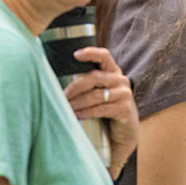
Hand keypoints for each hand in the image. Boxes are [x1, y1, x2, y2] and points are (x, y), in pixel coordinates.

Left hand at [63, 46, 139, 175]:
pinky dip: (86, 113)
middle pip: (94, 78)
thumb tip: (61, 80)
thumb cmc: (106, 108)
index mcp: (113, 72)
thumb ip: (88, 83)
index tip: (75, 55)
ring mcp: (124, 94)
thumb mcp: (100, 92)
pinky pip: (101, 109)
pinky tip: (76, 115)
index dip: (91, 53)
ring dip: (77, 103)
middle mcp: (121, 80)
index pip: (104, 56)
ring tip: (65, 108)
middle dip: (74, 87)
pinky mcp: (124, 109)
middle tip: (61, 96)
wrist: (124, 131)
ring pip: (96, 95)